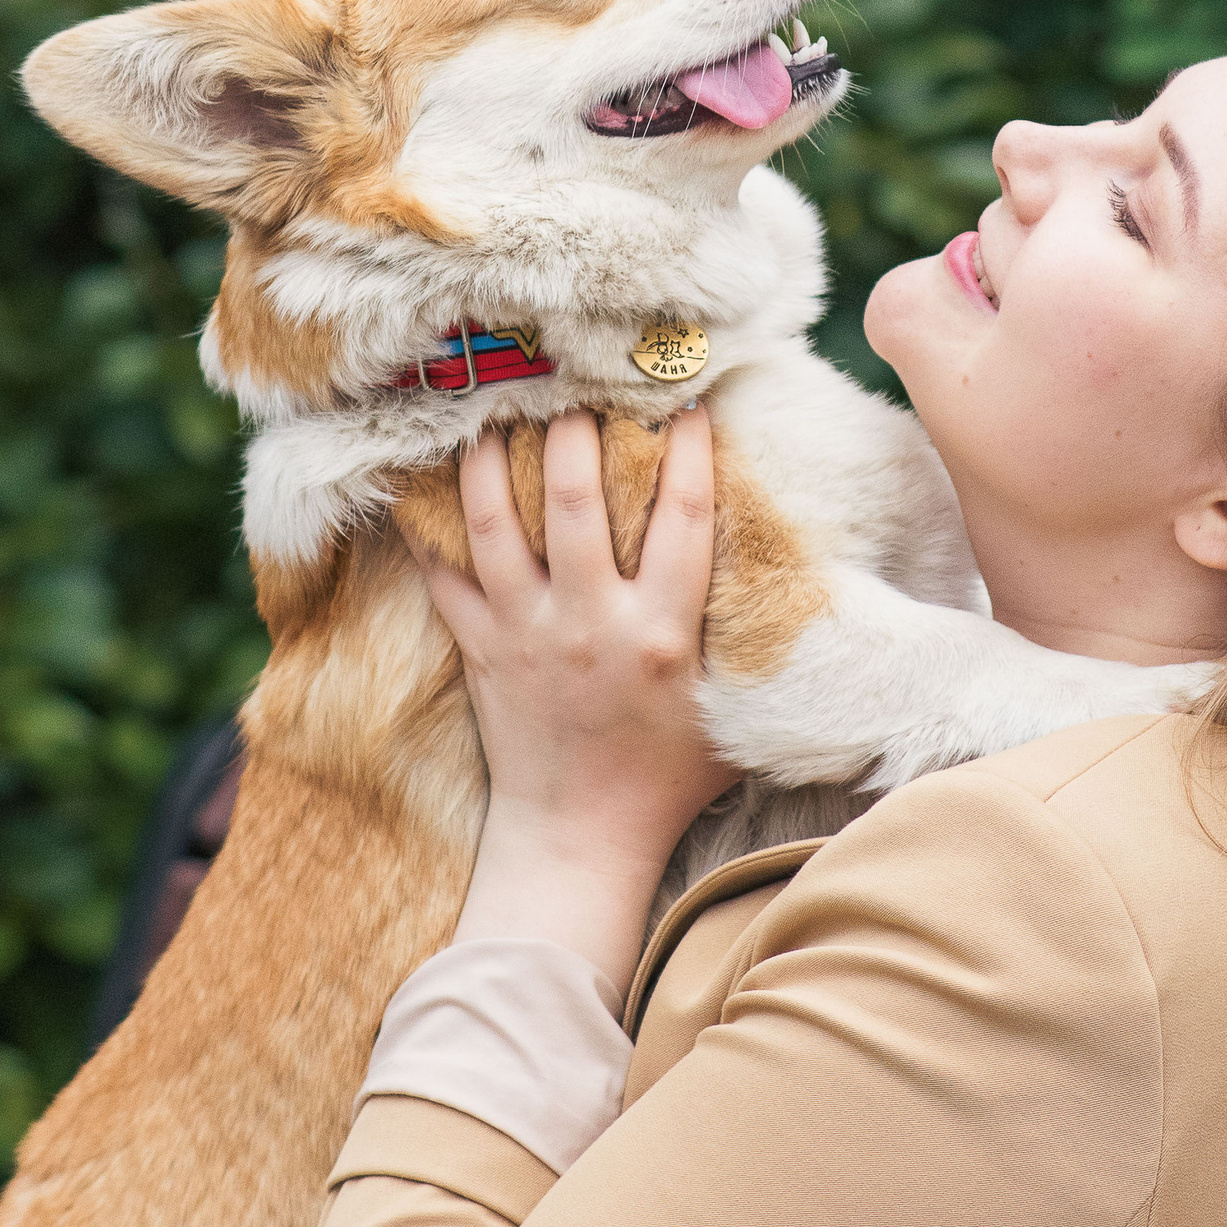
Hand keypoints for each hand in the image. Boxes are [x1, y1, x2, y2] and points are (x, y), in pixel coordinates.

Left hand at [414, 407, 734, 990]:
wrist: (581, 840)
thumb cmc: (668, 779)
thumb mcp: (731, 713)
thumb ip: (751, 648)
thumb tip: (807, 590)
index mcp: (662, 633)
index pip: (684, 519)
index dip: (688, 452)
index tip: (686, 402)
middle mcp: (590, 622)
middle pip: (572, 498)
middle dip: (573, 428)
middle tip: (576, 385)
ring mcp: (526, 633)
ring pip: (494, 522)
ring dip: (491, 457)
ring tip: (496, 410)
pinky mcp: (479, 650)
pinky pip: (441, 574)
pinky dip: (425, 526)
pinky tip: (419, 479)